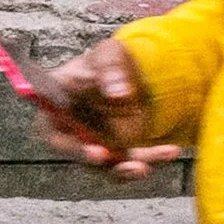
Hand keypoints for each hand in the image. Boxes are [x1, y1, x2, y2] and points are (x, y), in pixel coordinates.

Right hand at [42, 38, 183, 181]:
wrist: (132, 72)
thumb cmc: (109, 62)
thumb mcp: (109, 54)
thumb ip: (110, 68)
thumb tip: (118, 92)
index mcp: (58, 104)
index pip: (54, 131)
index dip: (71, 147)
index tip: (94, 151)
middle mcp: (73, 129)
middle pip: (80, 155)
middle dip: (100, 163)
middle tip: (117, 161)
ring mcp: (95, 143)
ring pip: (108, 165)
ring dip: (128, 168)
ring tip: (149, 163)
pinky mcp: (118, 150)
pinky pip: (131, 162)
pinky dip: (150, 159)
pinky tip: (169, 151)